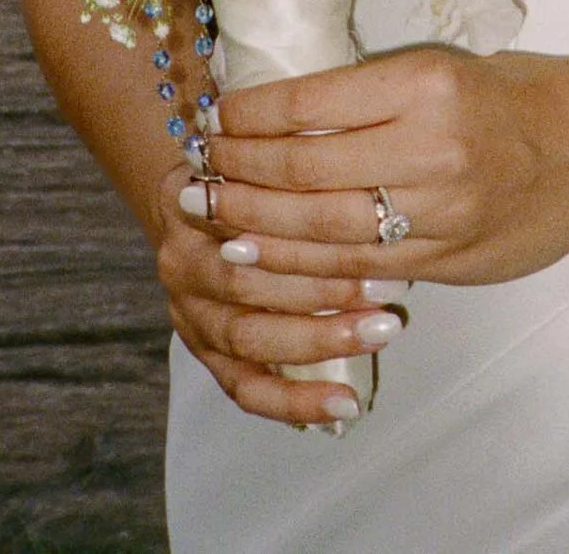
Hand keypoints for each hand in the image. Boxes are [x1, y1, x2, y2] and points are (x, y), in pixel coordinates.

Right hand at [151, 156, 405, 431]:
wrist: (195, 206)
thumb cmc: (244, 185)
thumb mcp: (257, 165)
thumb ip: (294, 179)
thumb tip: (369, 196)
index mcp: (191, 203)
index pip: (247, 218)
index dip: (306, 230)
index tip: (371, 232)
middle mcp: (182, 261)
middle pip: (247, 281)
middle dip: (323, 288)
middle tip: (386, 290)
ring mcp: (189, 313)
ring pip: (248, 337)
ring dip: (319, 339)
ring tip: (377, 333)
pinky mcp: (203, 355)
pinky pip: (247, 389)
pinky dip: (296, 401)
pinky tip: (343, 404)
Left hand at [201, 46, 568, 293]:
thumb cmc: (512, 95)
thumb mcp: (440, 69)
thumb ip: (370, 95)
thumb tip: (282, 114)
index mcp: (423, 83)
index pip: (311, 101)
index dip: (251, 115)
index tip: (215, 116)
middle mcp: (430, 147)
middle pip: (305, 169)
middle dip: (240, 173)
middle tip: (199, 172)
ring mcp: (443, 211)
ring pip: (325, 229)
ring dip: (261, 226)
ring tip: (218, 218)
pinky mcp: (452, 258)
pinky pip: (364, 269)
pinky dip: (309, 267)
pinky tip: (273, 259)